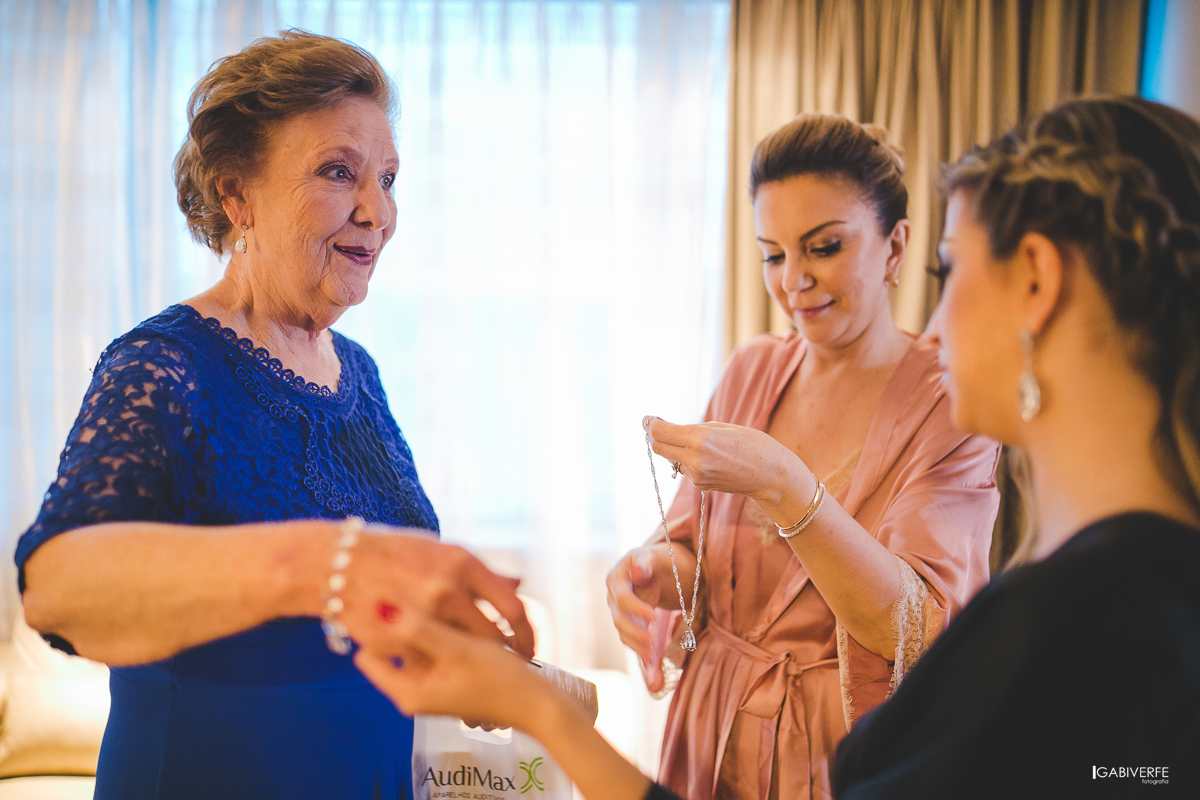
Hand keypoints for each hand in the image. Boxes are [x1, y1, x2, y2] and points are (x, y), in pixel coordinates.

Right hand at [337, 527, 534, 658]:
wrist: (338, 563)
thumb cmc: (394, 554)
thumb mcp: (442, 552)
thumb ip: (480, 573)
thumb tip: (519, 584)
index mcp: (462, 564)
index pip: (512, 607)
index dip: (527, 632)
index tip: (528, 646)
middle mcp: (447, 588)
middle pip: (493, 637)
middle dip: (507, 657)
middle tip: (510, 667)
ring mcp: (422, 616)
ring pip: (463, 654)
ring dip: (476, 667)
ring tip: (483, 672)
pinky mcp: (398, 639)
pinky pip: (430, 663)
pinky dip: (441, 671)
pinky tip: (446, 673)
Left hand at [354, 610, 547, 730]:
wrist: (536, 703)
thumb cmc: (499, 680)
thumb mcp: (457, 650)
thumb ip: (418, 629)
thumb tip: (380, 609)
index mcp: (407, 691)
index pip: (367, 655)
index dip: (375, 629)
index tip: (390, 602)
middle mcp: (412, 690)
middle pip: (390, 649)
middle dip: (401, 625)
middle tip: (417, 595)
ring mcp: (429, 684)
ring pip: (413, 646)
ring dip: (425, 627)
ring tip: (443, 604)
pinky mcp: (446, 677)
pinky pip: (432, 650)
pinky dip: (441, 634)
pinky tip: (459, 617)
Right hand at [605, 544, 687, 691]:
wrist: (664, 568)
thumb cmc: (660, 558)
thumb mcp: (656, 555)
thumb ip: (645, 562)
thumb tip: (638, 571)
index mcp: (617, 577)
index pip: (621, 597)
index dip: (636, 608)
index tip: (654, 617)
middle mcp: (614, 596)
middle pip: (619, 619)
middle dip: (635, 633)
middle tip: (652, 643)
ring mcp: (621, 612)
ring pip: (624, 634)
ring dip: (637, 648)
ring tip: (652, 658)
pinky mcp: (631, 624)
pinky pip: (633, 641)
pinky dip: (641, 656)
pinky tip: (652, 672)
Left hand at [644, 416, 790, 501]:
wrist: (771, 476)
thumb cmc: (753, 444)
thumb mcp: (723, 427)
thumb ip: (693, 429)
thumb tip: (668, 429)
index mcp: (700, 439)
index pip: (660, 432)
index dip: (650, 424)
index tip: (648, 418)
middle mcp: (694, 459)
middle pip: (658, 447)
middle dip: (655, 436)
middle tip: (658, 426)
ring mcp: (696, 475)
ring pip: (671, 458)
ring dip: (673, 448)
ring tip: (692, 440)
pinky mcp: (700, 485)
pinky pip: (684, 468)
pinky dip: (686, 459)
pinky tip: (706, 455)